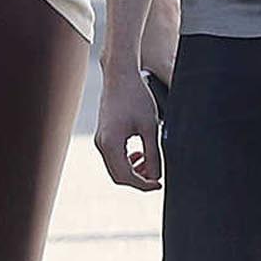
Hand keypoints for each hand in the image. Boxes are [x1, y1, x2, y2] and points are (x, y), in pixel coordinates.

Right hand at [94, 68, 163, 190]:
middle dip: (138, 180)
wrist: (121, 75)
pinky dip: (127, 161)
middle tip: (156, 178)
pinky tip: (140, 153)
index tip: (159, 184)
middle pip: (118, 176)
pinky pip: (114, 157)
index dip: (144, 184)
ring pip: (116, 168)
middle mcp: (102, 144)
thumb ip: (153, 154)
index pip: (126, 177)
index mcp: (112, 144)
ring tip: (150, 163)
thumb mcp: (150, 127)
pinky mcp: (103, 135)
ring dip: (133, 171)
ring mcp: (100, 139)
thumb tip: (156, 176)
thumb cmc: (136, 97)